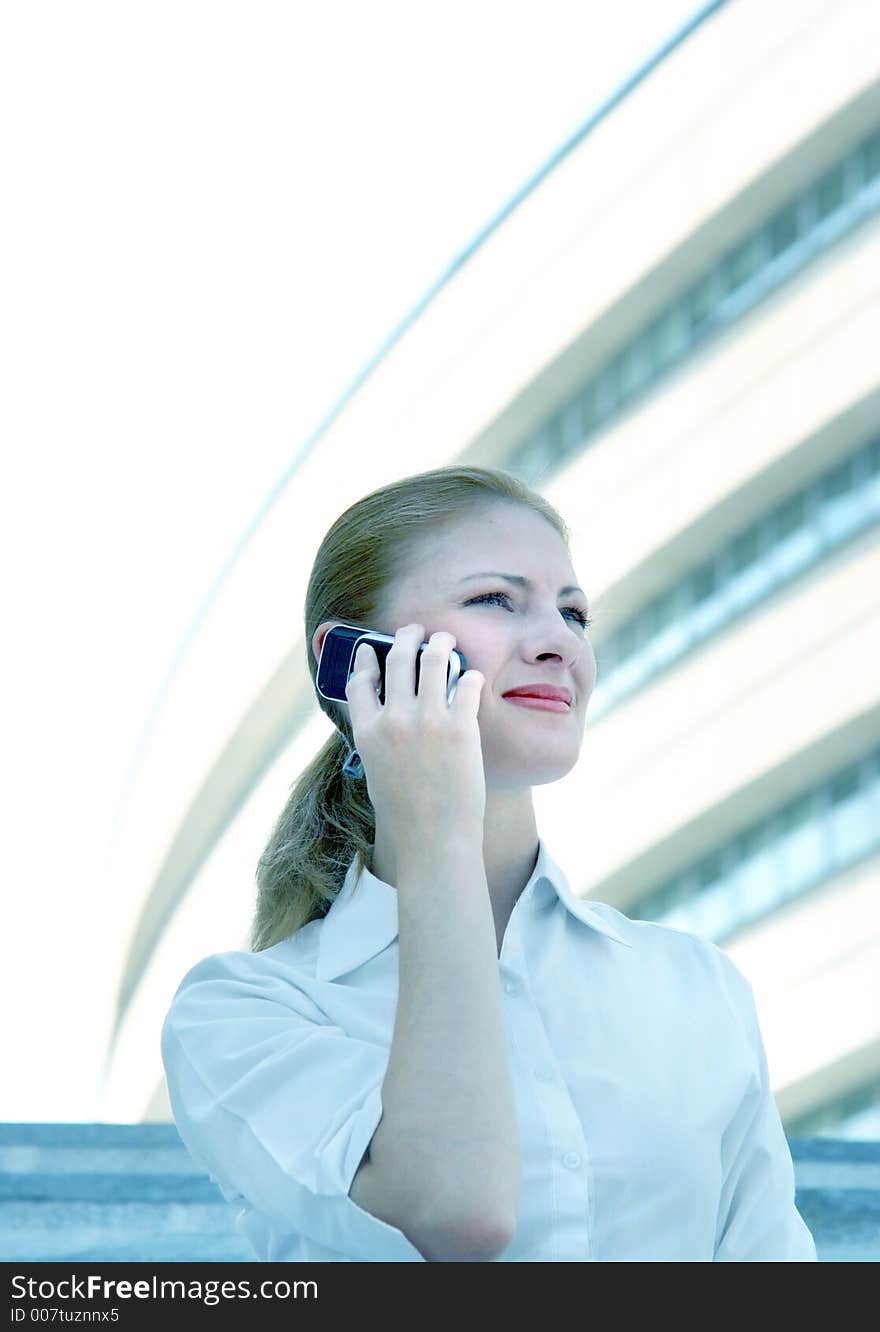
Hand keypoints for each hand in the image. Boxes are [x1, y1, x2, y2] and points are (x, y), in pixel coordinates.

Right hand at [344, 623, 486, 852]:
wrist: (432, 840)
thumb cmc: (405, 813)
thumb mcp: (377, 770)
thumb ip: (378, 737)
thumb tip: (386, 710)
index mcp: (367, 732)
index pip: (360, 680)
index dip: (367, 658)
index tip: (372, 647)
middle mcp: (394, 720)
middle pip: (397, 658)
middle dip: (407, 637)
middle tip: (417, 631)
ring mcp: (428, 721)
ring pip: (434, 659)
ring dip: (441, 644)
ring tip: (447, 641)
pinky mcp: (461, 728)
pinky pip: (468, 683)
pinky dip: (471, 676)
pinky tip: (473, 678)